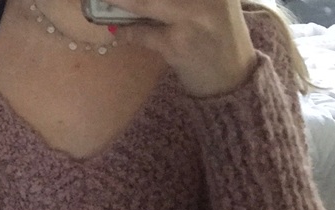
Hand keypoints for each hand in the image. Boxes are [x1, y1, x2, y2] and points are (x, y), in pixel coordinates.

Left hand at [109, 0, 257, 96]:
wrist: (231, 77)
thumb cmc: (217, 33)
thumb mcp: (210, 1)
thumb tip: (133, 1)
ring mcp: (193, 18)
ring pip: (146, 3)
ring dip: (120, 2)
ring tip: (103, 1)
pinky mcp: (179, 44)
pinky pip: (144, 33)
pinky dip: (128, 31)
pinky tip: (119, 30)